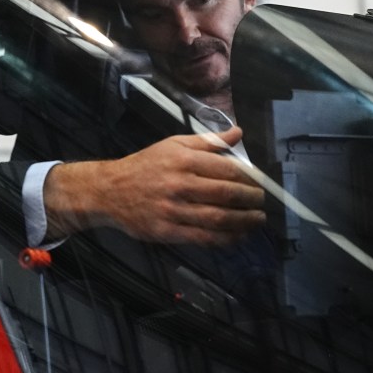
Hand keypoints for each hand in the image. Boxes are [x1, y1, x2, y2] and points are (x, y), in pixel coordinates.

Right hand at [43, 127, 264, 244]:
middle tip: (262, 202)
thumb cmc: (146, 165)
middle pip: (226, 194)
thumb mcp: (174, 144)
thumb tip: (238, 133)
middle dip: (251, 200)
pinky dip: (225, 239)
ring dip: (244, 221)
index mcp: (183, 160)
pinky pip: (203, 238)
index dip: (249, 178)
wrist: (110, 190)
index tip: (260, 182)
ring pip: (218, 218)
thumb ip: (208, 141)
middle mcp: (179, 184)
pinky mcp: (167, 232)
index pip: (226, 169)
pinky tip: (238, 236)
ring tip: (257, 220)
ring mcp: (173, 210)